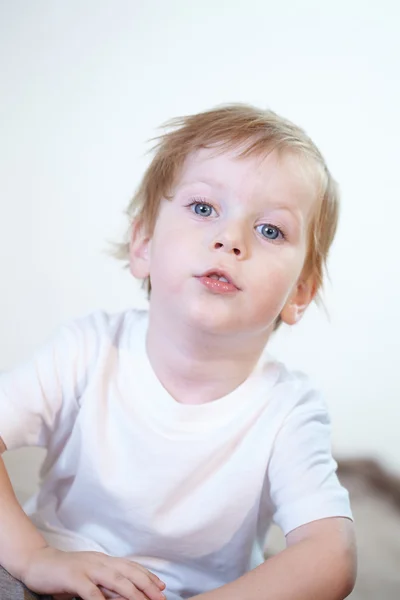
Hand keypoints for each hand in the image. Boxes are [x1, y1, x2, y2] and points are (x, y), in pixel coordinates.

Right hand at [20, 546, 165, 599]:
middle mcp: (99, 561)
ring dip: (132, 592)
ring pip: (115, 579)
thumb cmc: (66, 574)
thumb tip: (126, 595)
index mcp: (104, 560)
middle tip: (160, 596)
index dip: (148, 576)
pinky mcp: (73, 577)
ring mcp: (87, 568)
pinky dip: (101, 599)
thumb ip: (106, 585)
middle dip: (146, 584)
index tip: (162, 587)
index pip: (131, 567)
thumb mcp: (90, 578)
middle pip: (128, 571)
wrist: (38, 563)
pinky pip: (90, 590)